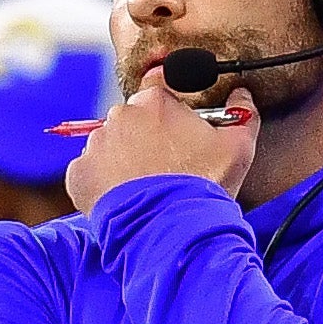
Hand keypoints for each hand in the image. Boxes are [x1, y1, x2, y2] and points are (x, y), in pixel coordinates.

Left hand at [64, 73, 258, 210]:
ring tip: (145, 189)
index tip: (176, 134)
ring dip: (123, 161)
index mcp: (155, 101)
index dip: (170, 116)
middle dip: (146, 139)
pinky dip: (103, 184)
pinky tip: (125, 199)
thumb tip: (242, 94)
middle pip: (133, 121)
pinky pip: (90, 173)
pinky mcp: (79, 174)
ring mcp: (96, 144)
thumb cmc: (204, 186)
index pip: (159, 92)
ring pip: (110, 146)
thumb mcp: (238, 147)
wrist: (171, 230)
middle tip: (165, 169)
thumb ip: (243, 114)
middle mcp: (119, 115)